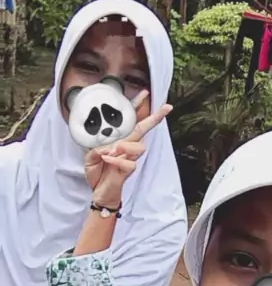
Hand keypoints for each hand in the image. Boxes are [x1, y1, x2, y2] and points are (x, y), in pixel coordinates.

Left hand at [84, 92, 172, 206]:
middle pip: (143, 130)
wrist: (98, 192)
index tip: (145, 93)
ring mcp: (129, 158)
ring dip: (125, 147)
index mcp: (119, 140)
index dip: (137, 107)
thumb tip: (111, 147)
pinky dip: (117, 160)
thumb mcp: (90, 156)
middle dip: (154, 118)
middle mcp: (127, 147)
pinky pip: (129, 163)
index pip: (130, 122)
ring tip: (111, 152)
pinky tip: (108, 160)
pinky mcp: (129, 170)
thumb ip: (98, 147)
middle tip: (166, 109)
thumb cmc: (97, 172)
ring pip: (139, 147)